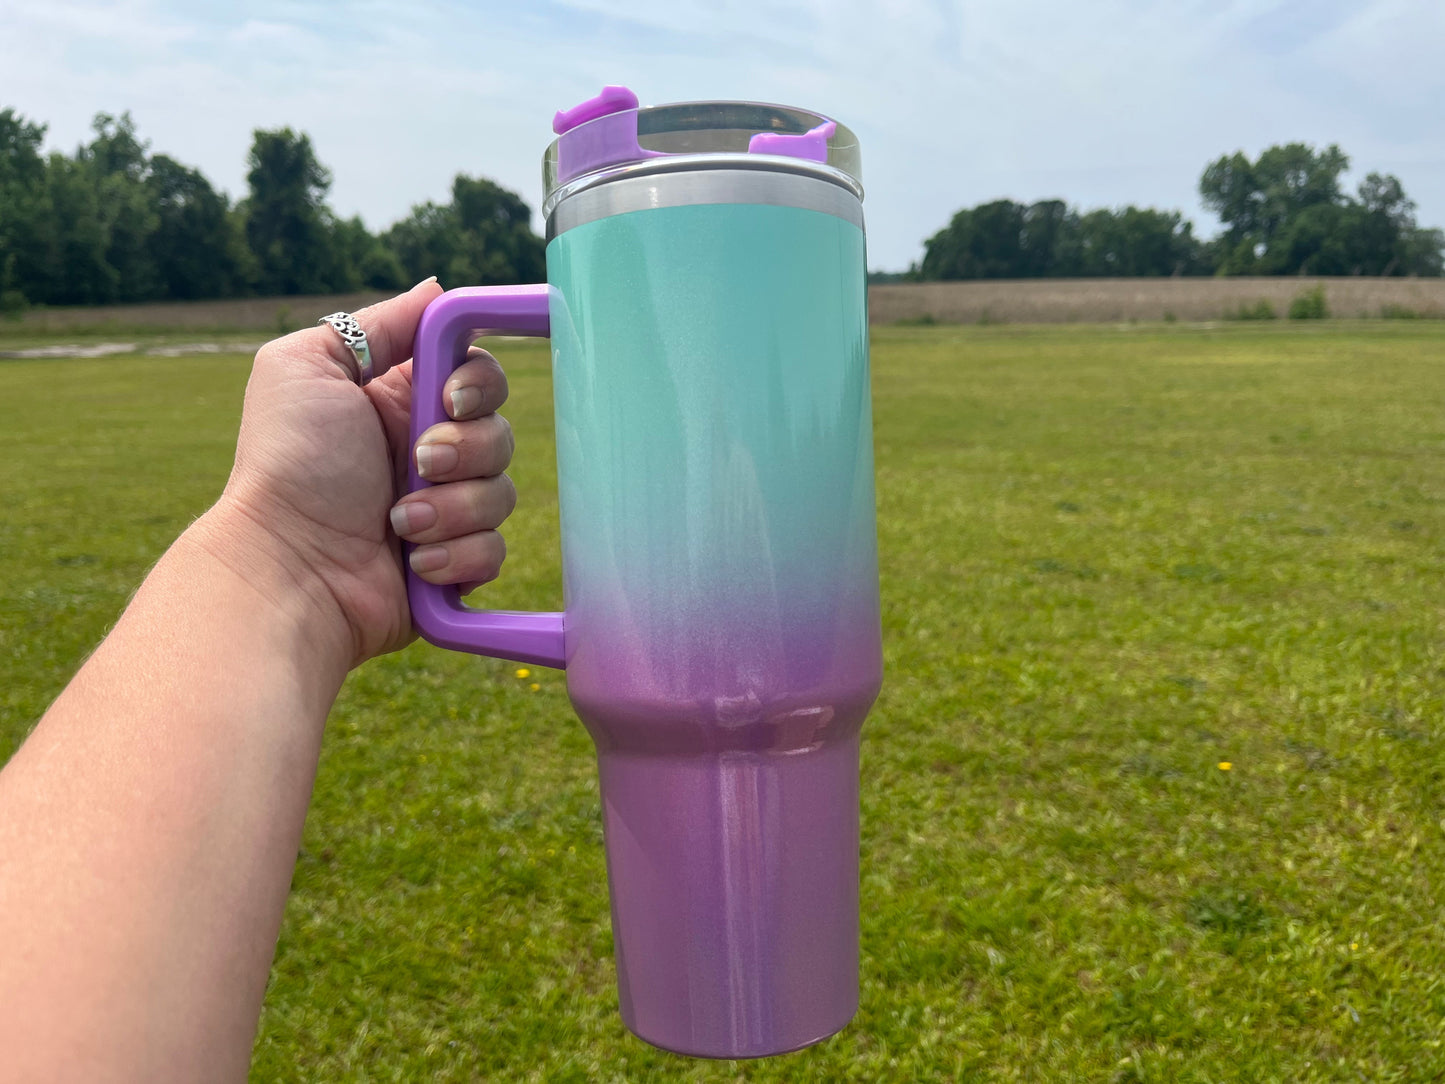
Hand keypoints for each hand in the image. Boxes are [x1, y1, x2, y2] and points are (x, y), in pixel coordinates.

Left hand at [215, 279, 515, 665]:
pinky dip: (456, 555)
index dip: (479, 383)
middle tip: (420, 463)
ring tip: (400, 522)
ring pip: (502, 493)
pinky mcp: (453, 564)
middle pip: (501, 431)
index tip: (449, 398)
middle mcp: (428, 453)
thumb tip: (437, 290)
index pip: (479, 375)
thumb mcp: (308, 366)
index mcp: (400, 402)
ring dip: (453, 507)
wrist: (289, 568)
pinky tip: (412, 561)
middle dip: (467, 448)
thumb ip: (375, 325)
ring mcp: (444, 511)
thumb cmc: (289, 464)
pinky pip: (494, 550)